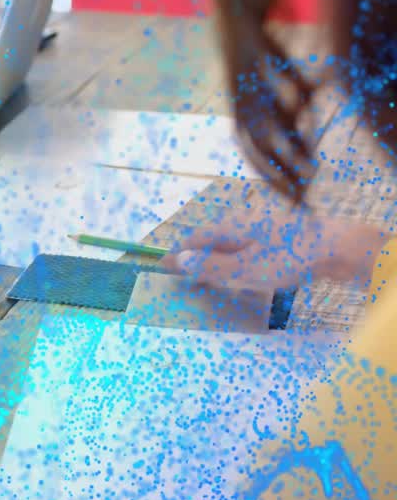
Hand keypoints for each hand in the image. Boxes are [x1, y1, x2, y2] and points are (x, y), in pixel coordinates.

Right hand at [159, 211, 388, 292]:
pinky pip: (249, 248)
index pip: (195, 239)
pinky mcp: (281, 237)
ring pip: (231, 244)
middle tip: (183, 275)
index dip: (178, 253)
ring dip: (216, 260)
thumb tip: (181, 260)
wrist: (337, 247)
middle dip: (196, 257)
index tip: (162, 266)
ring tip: (209, 277)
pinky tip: (243, 273)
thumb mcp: (245, 269)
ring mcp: (263, 228)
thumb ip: (213, 266)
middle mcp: (243, 222)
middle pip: (212, 239)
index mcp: (229, 226)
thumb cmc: (288, 257)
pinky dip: (236, 260)